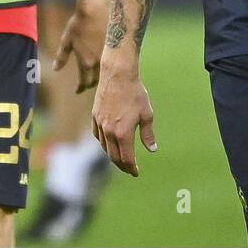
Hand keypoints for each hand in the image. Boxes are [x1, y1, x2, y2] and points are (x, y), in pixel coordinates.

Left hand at [53, 0, 108, 91]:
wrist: (97, 7)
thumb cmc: (79, 22)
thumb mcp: (67, 39)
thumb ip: (62, 56)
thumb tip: (56, 69)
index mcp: (87, 62)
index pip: (84, 82)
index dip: (80, 88)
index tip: (77, 90)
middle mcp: (100, 63)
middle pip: (97, 80)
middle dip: (90, 83)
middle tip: (85, 83)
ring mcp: (110, 55)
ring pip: (106, 72)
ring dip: (100, 76)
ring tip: (95, 75)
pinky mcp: (118, 47)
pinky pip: (113, 62)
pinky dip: (108, 65)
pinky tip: (105, 62)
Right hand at [92, 57, 156, 176]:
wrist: (117, 75)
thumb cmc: (135, 93)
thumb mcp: (146, 114)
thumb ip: (148, 134)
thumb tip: (152, 149)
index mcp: (123, 133)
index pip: (126, 158)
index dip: (131, 168)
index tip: (136, 172)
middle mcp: (109, 132)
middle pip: (114, 156)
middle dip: (122, 165)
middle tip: (129, 169)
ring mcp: (100, 124)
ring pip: (104, 147)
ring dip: (112, 155)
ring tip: (120, 158)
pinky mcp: (95, 116)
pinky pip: (97, 135)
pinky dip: (103, 143)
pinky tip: (108, 143)